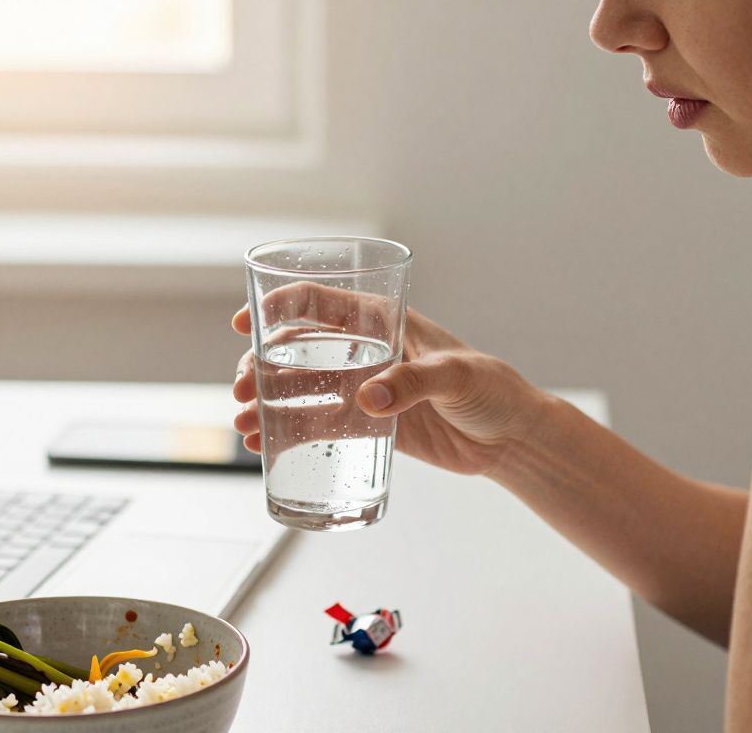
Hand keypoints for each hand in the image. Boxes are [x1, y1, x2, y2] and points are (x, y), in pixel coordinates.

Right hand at [231, 286, 545, 475]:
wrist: (512, 439)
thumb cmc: (494, 390)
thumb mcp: (457, 376)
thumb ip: (414, 383)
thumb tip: (369, 398)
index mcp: (384, 322)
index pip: (321, 304)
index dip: (278, 307)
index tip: (245, 323)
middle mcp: (366, 352)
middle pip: (298, 350)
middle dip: (261, 365)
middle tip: (239, 389)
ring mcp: (363, 389)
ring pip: (301, 390)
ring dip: (266, 402)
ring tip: (242, 425)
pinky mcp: (368, 427)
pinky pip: (318, 427)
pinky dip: (288, 434)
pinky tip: (264, 447)